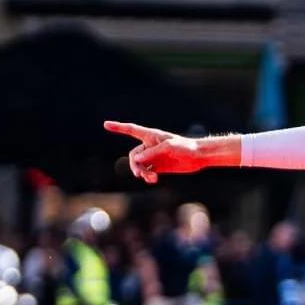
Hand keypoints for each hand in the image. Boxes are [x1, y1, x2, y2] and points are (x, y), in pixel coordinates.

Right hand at [104, 121, 237, 182]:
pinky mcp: (159, 166)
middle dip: (135, 165)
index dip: (118, 127)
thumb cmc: (185, 147)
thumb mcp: (168, 148)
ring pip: (139, 165)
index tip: (105, 124)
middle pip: (134, 155)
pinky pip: (147, 171)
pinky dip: (147, 176)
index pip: (131, 130)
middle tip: (140, 174)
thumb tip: (136, 160)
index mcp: (151, 135)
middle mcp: (150, 145)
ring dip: (142, 172)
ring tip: (151, 178)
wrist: (198, 157)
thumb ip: (152, 153)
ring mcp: (154, 156)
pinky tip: (152, 180)